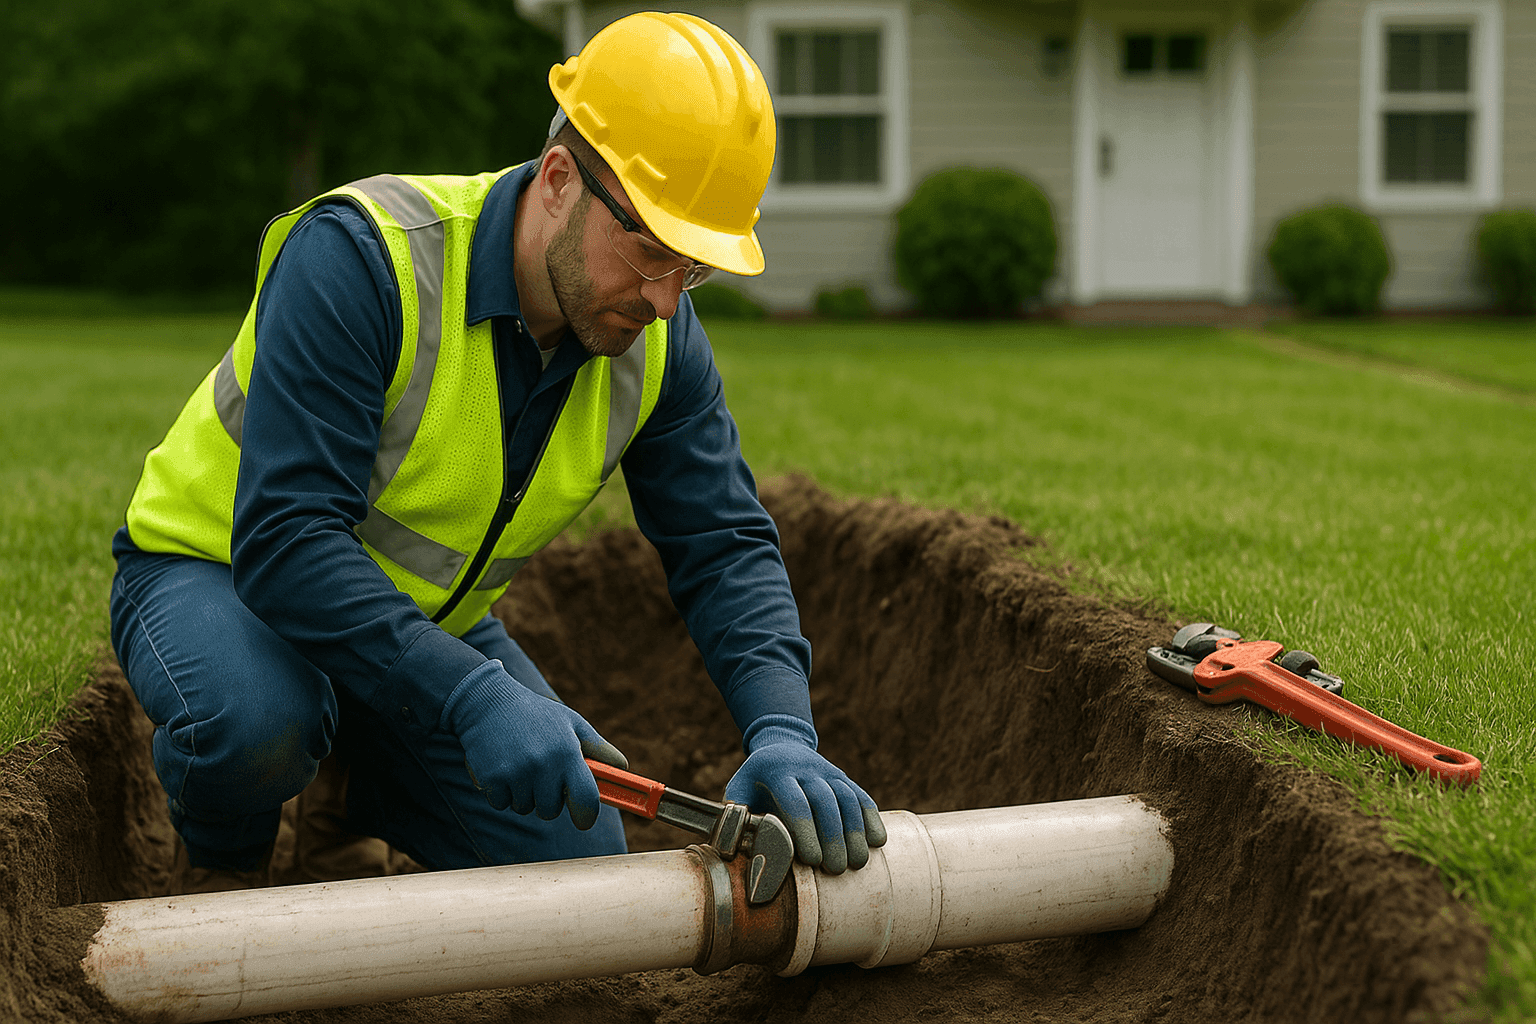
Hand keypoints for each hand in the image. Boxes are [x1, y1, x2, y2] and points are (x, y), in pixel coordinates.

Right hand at [441, 660, 626, 828]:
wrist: (486, 702)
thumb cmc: (536, 715)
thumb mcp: (571, 722)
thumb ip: (598, 748)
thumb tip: (623, 767)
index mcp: (567, 752)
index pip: (587, 799)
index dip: (588, 815)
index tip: (584, 819)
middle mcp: (543, 764)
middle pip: (551, 810)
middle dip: (548, 799)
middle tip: (542, 775)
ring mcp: (516, 773)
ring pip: (525, 808)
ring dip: (524, 795)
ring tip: (519, 764)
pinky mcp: (491, 778)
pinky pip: (502, 804)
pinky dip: (501, 792)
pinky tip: (501, 766)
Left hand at [724, 716, 885, 873]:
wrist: (780, 747)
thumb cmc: (755, 783)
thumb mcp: (740, 791)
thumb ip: (737, 819)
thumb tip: (736, 852)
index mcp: (776, 772)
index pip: (795, 800)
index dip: (805, 830)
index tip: (812, 860)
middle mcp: (806, 768)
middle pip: (825, 801)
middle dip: (834, 836)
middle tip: (837, 869)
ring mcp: (828, 771)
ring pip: (847, 798)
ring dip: (855, 831)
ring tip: (858, 863)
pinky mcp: (844, 778)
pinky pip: (861, 795)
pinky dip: (871, 818)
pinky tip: (878, 842)